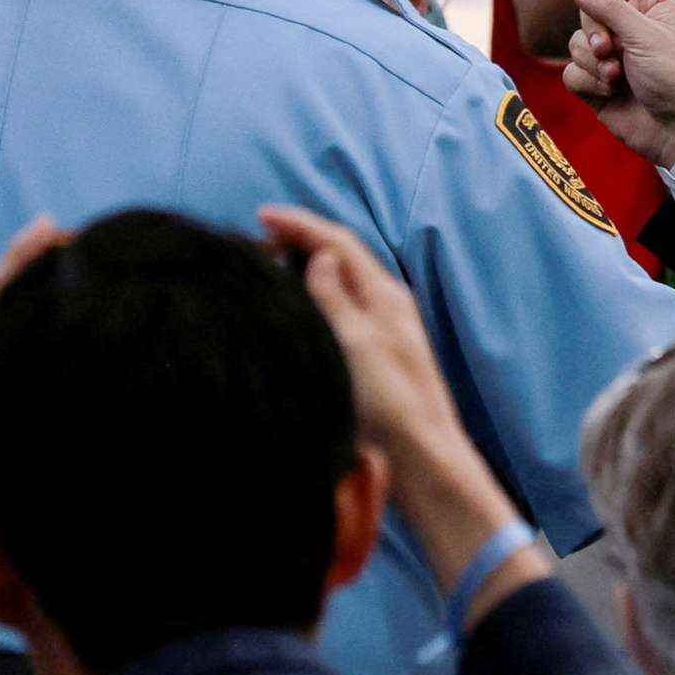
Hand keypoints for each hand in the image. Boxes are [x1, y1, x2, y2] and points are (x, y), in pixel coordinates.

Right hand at [257, 206, 474, 483]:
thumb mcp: (357, 344)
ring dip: (302, 271)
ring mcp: (380, 332)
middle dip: (299, 243)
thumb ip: (335, 298)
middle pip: (339, 259)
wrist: (420, 458)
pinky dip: (309, 302)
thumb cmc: (392, 402)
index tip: (261, 215)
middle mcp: (384, 306)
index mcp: (384, 294)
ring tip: (264, 272)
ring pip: (337, 286)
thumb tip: (321, 258)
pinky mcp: (371, 358)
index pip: (339, 242)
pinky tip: (290, 314)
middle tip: (254, 244)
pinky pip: (336, 313)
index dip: (300, 225)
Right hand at [558, 0, 674, 166]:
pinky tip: (608, 94)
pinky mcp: (597, 84)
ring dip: (591, 60)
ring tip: (615, 76)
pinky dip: (586, 82)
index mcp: (651, 4)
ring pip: (576, 42)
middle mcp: (629, 25)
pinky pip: (572, 72)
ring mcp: (612, 55)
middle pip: (588, 9)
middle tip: (612, 52)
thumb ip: (608, 8)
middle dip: (594, 30)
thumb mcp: (646, 35)